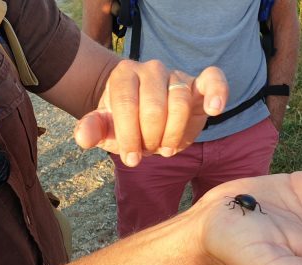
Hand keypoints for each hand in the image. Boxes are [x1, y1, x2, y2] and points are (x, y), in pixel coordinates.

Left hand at [73, 60, 228, 166]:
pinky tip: (214, 109)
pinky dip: (217, 92)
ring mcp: (176, 74)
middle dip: (151, 137)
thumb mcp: (105, 129)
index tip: (131, 158)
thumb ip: (91, 130)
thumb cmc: (125, 123)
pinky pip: (214, 79)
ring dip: (174, 133)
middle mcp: (150, 69)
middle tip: (150, 151)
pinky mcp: (200, 83)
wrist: (146, 117)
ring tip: (167, 148)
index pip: (126, 103)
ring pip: (180, 102)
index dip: (129, 135)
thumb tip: (84, 137)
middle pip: (154, 106)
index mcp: (123, 75)